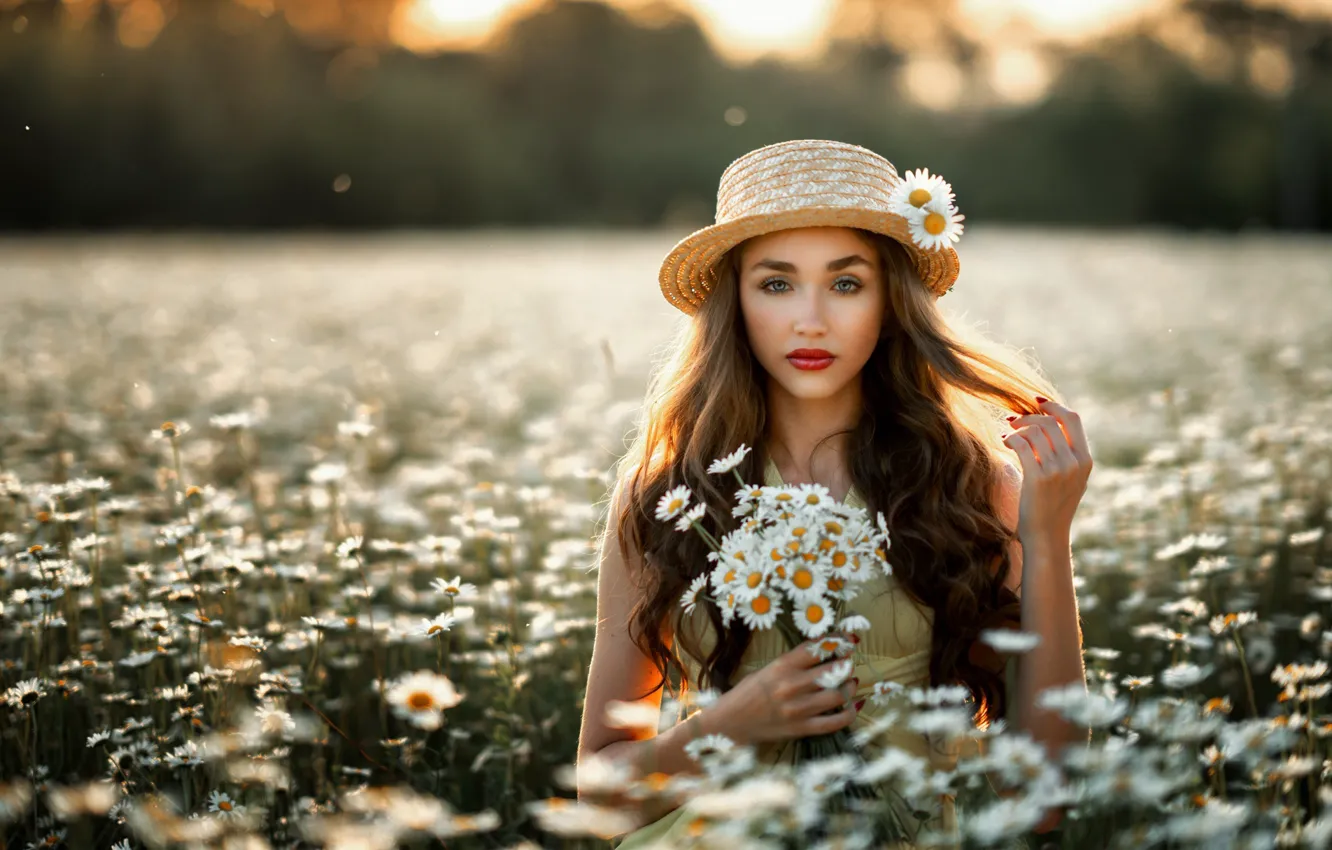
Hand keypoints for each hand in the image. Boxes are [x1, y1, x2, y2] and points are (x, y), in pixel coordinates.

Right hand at [707, 637, 860, 745]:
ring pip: (838, 695)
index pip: (817, 648)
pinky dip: (849, 713)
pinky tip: (855, 705)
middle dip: (846, 665)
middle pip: (833, 670)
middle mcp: (793, 685)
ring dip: (849, 686)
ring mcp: (799, 709)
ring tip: (851, 682)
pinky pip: (834, 722)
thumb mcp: (767, 669)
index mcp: (782, 666)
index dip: (838, 641)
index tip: (849, 639)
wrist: (730, 722)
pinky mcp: (801, 728)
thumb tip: (823, 656)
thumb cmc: (748, 692)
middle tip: (849, 663)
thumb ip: (793, 665)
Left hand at [1001, 397, 1092, 547]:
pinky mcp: (1039, 478)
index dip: (1053, 406)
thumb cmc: (1052, 505)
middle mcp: (1075, 463)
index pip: (1073, 419)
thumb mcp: (1070, 478)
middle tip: (1012, 420)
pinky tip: (1003, 442)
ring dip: (1016, 428)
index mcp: (1085, 460)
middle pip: (1050, 422)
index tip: (1035, 402)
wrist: (1047, 536)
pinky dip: (1009, 439)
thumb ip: (1066, 453)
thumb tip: (1047, 422)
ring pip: (1034, 431)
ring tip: (1006, 434)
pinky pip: (1021, 445)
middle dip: (1029, 416)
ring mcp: (1058, 470)